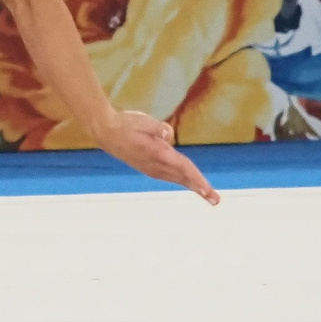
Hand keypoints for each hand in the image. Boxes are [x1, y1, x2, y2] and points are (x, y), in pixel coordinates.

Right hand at [93, 110, 221, 202]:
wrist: (105, 132)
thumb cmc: (125, 123)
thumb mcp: (142, 120)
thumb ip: (157, 127)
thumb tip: (169, 134)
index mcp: (158, 154)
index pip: (183, 168)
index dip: (198, 180)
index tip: (209, 191)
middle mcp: (156, 165)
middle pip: (183, 177)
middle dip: (200, 188)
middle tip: (215, 200)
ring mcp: (151, 168)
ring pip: (177, 179)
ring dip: (192, 185)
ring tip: (206, 194)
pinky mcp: (147, 167)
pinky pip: (169, 176)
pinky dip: (181, 180)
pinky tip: (186, 182)